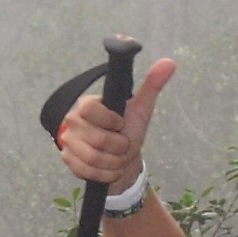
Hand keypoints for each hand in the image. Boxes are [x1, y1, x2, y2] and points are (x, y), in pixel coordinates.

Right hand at [55, 54, 174, 191]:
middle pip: (98, 140)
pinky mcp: (68, 159)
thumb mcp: (141, 109)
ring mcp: (68, 141)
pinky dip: (106, 173)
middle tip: (123, 144)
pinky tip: (110, 167)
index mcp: (87, 104)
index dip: (111, 121)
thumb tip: (169, 63)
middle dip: (120, 148)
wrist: (122, 157)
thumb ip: (152, 85)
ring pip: (94, 159)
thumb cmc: (129, 130)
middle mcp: (73, 120)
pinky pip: (87, 171)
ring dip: (114, 162)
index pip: (91, 110)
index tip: (121, 124)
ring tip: (118, 156)